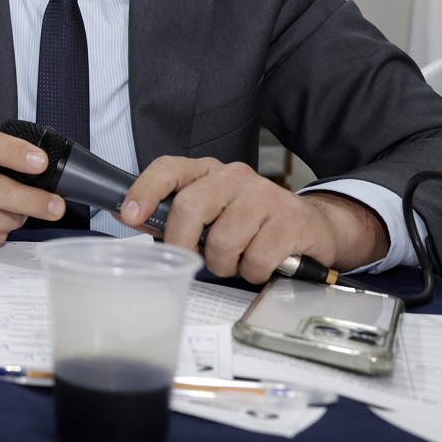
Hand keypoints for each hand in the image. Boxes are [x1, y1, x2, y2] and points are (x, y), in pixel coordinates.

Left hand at [120, 157, 389, 281]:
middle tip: (191, 258)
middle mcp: (234, 176)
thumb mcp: (211, 213)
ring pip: (222, 240)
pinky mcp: (289, 220)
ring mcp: (264, 195)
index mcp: (208, 171)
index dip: (145, 190)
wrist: (312, 227)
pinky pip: (255, 259)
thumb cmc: (250, 223)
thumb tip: (131, 216)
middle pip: (190, 207)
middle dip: (183, 243)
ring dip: (223, 264)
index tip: (129, 215)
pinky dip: (253, 272)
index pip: (169, 169)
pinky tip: (261, 264)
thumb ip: (174, 214)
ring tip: (235, 261)